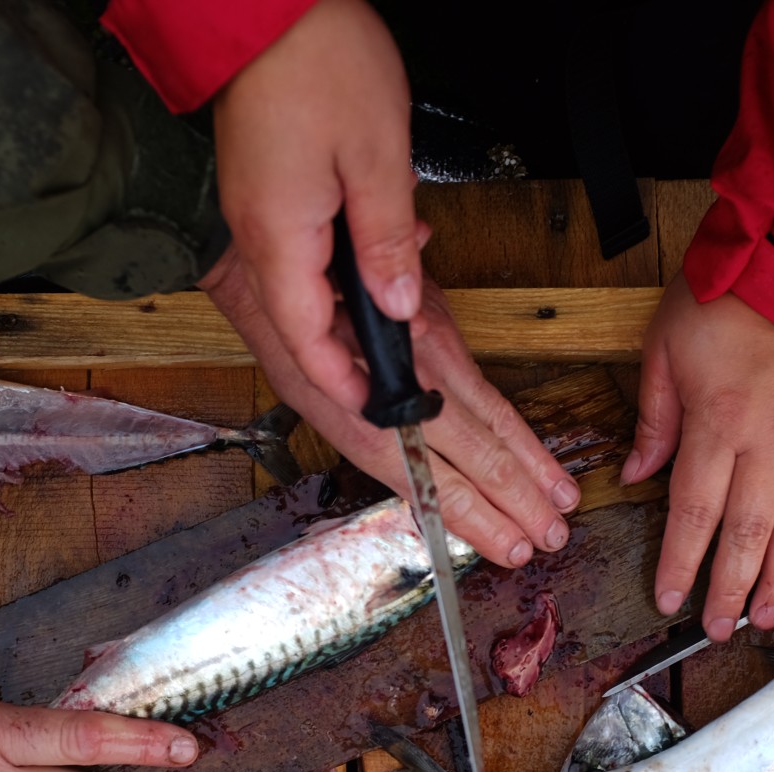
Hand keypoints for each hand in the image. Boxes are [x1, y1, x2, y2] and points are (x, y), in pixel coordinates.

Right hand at [200, 245, 578, 567]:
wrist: (222, 258)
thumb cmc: (287, 238)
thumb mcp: (344, 224)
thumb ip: (393, 247)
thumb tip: (418, 238)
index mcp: (379, 356)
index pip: (464, 420)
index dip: (511, 463)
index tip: (550, 494)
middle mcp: (371, 391)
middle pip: (454, 457)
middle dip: (505, 500)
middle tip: (549, 538)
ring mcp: (357, 404)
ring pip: (426, 469)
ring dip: (477, 506)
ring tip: (519, 543)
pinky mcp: (343, 408)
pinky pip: (394, 463)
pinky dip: (431, 494)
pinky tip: (461, 518)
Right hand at [213, 0, 419, 416]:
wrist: (260, 3)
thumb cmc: (315, 58)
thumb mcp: (377, 154)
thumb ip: (388, 241)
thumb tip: (401, 307)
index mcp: (280, 237)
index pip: (308, 340)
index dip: (344, 382)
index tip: (380, 405)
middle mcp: (259, 236)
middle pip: (302, 327)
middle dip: (352, 358)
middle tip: (402, 371)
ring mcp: (258, 216)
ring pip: (303, 293)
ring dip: (352, 313)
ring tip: (403, 316)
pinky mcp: (266, 194)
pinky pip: (300, 256)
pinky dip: (341, 271)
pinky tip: (384, 252)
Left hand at [624, 275, 773, 642]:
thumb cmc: (729, 291)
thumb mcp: (664, 345)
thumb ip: (654, 417)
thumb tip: (635, 475)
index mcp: (715, 425)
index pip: (692, 513)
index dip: (681, 563)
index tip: (670, 599)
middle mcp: (767, 441)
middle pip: (745, 532)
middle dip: (729, 587)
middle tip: (720, 630)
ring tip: (768, 615)